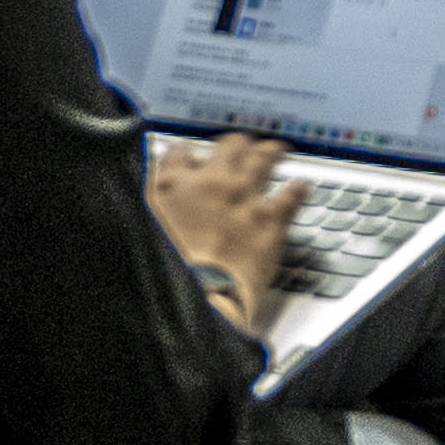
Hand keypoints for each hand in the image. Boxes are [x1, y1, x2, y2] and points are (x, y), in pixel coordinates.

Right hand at [148, 133, 298, 318]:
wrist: (196, 301)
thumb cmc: (165, 276)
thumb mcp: (142, 232)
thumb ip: (152, 209)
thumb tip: (156, 198)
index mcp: (172, 186)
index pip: (180, 153)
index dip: (188, 155)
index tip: (192, 158)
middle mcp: (210, 183)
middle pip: (229, 145)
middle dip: (236, 143)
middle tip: (241, 146)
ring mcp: (244, 198)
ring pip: (263, 158)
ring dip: (270, 152)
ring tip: (276, 150)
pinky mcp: (270, 220)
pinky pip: (292, 194)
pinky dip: (298, 189)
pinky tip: (302, 185)